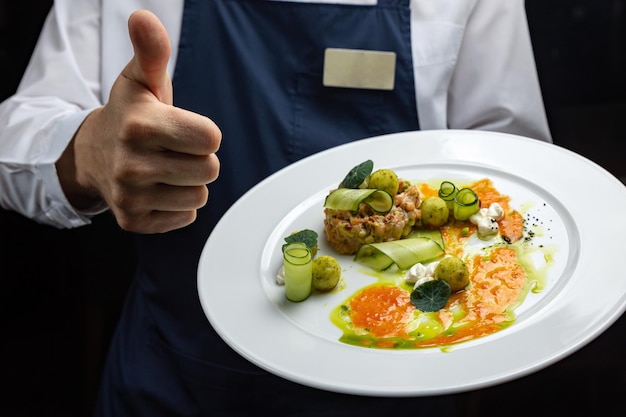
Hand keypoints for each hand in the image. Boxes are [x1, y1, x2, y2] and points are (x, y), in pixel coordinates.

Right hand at [57, 10, 220, 232]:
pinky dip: (178, 204)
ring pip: (200, 196)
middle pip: (210, 169)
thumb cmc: (129, 115)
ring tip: (165, 169)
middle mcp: (132, 164)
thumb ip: (152, 51)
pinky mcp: (135, 221)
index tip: (184, 128)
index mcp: (140, 125)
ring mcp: (131, 196)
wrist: (92, 155)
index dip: (204, 132)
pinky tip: (158, 189)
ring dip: (189, 182)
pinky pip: (186, 217)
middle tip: (175, 150)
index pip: (211, 138)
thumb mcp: (140, 80)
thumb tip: (143, 17)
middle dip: (199, 158)